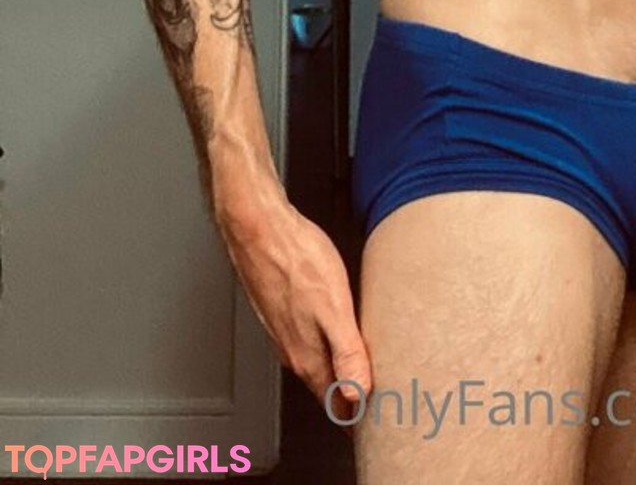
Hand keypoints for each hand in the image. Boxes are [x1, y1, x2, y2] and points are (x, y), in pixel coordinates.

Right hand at [217, 191, 371, 414]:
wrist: (258, 228)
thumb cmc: (296, 259)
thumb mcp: (334, 306)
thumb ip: (347, 352)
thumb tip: (358, 392)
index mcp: (307, 355)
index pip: (334, 399)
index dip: (357, 406)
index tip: (377, 408)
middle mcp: (291, 348)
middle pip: (324, 382)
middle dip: (348, 390)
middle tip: (376, 389)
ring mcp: (282, 329)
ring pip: (314, 360)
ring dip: (336, 367)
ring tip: (360, 366)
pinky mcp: (279, 309)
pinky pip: (305, 338)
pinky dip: (324, 343)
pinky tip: (335, 330)